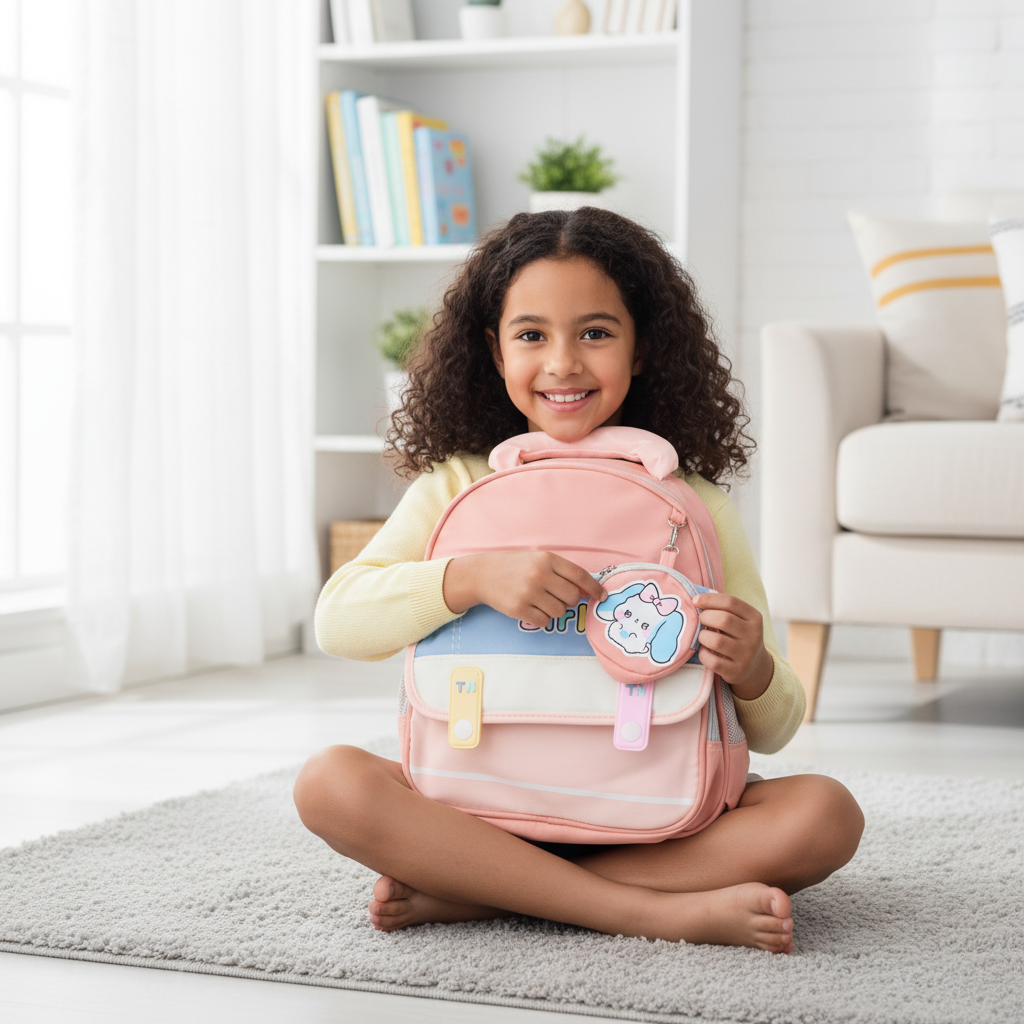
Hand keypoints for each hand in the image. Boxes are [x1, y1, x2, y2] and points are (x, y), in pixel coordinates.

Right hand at [443, 551, 606, 629]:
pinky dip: (542, 617)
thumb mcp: (537, 559)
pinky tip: (531, 608)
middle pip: (572, 597)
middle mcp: (539, 575)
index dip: (594, 588)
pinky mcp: (519, 609)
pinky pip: (544, 621)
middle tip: (556, 595)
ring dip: (554, 609)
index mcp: (546, 559)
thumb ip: (561, 571)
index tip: (602, 596)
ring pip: (559, 611)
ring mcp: (529, 593)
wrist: (481, 574)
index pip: (579, 575)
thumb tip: (588, 590)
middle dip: (569, 600)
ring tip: (539, 600)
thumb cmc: (514, 566)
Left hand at [693, 592, 773, 700]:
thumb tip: (697, 600)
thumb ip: (723, 609)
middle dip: (706, 617)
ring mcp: (746, 655)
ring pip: (717, 641)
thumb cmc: (738, 636)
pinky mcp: (736, 671)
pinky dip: (703, 654)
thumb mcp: (739, 620)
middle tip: (701, 620)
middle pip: (724, 620)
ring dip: (703, 636)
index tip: (695, 601)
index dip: (709, 599)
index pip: (731, 602)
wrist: (754, 666)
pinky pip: (712, 661)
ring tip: (704, 636)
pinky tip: (706, 651)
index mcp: (755, 618)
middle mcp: (754, 636)